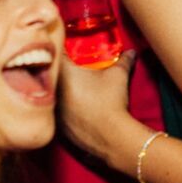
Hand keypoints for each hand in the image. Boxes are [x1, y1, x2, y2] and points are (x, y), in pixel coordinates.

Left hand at [57, 51, 138, 165]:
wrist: (110, 136)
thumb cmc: (111, 101)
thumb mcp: (118, 76)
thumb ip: (124, 60)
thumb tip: (131, 52)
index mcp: (64, 73)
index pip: (56, 52)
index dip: (61, 46)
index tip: (68, 45)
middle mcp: (53, 89)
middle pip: (50, 73)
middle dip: (59, 68)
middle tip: (71, 65)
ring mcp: (53, 109)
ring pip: (50, 92)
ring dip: (59, 88)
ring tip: (73, 86)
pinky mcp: (56, 125)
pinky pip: (55, 110)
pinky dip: (62, 106)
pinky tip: (75, 106)